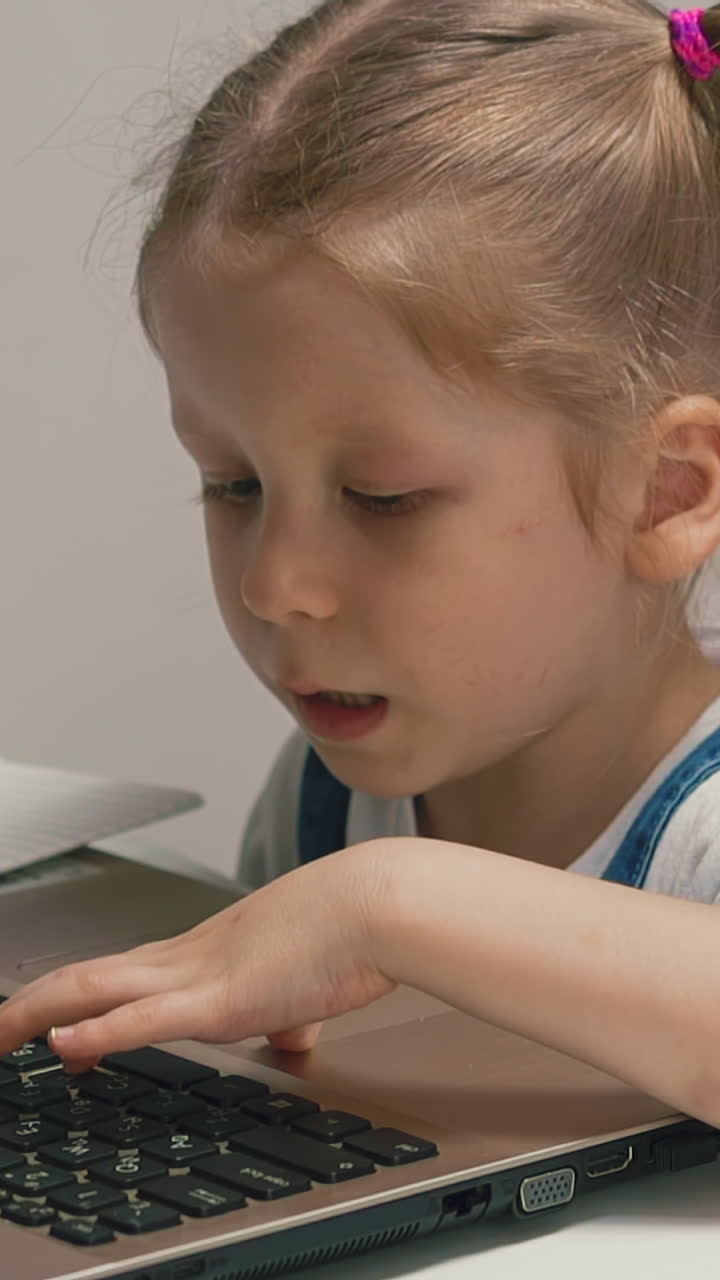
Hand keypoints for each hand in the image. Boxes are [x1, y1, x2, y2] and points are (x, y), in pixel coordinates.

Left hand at [0, 843, 394, 1070]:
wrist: (379, 903)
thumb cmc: (354, 927)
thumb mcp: (308, 973)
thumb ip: (290, 1006)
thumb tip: (295, 1033)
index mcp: (210, 948)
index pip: (125, 973)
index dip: (79, 998)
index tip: (51, 1026)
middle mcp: (191, 955)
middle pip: (88, 975)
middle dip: (33, 1004)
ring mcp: (199, 974)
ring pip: (94, 991)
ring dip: (37, 1015)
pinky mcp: (220, 1000)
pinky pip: (142, 1021)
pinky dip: (95, 1036)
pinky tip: (61, 1049)